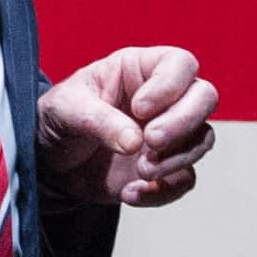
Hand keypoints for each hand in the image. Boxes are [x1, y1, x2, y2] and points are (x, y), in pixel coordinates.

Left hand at [37, 45, 216, 210]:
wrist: (50, 163)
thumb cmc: (58, 119)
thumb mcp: (66, 110)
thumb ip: (99, 120)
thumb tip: (135, 142)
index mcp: (139, 69)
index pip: (179, 64)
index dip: (169, 85)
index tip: (139, 109)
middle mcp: (164, 98)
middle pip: (205, 97)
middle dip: (184, 122)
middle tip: (151, 141)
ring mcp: (169, 134)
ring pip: (203, 139)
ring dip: (176, 159)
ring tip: (139, 171)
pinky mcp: (166, 169)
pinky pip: (184, 179)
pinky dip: (163, 191)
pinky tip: (129, 193)